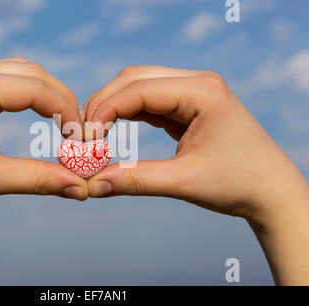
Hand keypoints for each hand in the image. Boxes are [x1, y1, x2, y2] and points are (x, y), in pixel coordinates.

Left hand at [0, 58, 87, 283]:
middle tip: (76, 130)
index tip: (82, 137)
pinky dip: (25, 93)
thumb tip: (79, 186)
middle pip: (31, 72)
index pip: (35, 88)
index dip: (66, 110)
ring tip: (61, 122)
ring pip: (18, 71)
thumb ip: (40, 178)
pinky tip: (36, 112)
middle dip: (60, 99)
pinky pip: (2, 79)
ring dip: (44, 93)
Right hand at [84, 65, 308, 283]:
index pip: (138, 90)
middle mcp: (198, 82)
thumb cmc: (238, 184)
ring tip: (93, 134)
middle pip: (134, 78)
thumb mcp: (184, 182)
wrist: (270, 190)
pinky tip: (112, 130)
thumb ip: (135, 179)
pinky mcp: (189, 104)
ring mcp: (194, 90)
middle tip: (82, 135)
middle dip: (103, 104)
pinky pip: (149, 101)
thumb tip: (92, 184)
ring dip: (112, 107)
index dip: (103, 111)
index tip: (82, 139)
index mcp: (202, 92)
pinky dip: (127, 113)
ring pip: (138, 86)